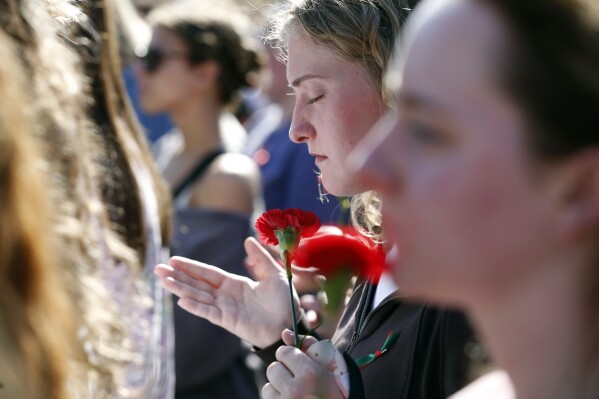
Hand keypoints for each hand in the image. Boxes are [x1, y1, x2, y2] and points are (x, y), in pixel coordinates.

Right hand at [154, 237, 297, 347]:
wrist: (290, 324)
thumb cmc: (283, 301)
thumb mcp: (273, 274)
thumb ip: (260, 258)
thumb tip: (248, 239)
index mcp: (234, 284)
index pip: (207, 273)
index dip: (191, 267)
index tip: (173, 260)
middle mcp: (225, 296)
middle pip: (196, 284)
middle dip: (177, 276)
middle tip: (157, 269)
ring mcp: (225, 309)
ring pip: (198, 297)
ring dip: (180, 289)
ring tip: (163, 281)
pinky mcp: (228, 321)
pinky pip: (209, 313)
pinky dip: (196, 307)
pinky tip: (181, 301)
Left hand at [262, 331, 345, 398]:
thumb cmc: (334, 389)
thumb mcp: (328, 364)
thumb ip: (308, 344)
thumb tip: (285, 333)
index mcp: (309, 373)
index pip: (284, 352)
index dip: (289, 354)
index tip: (295, 361)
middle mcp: (295, 390)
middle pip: (273, 368)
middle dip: (283, 371)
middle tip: (296, 378)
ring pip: (268, 386)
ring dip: (278, 387)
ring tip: (294, 392)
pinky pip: (268, 398)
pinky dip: (277, 397)